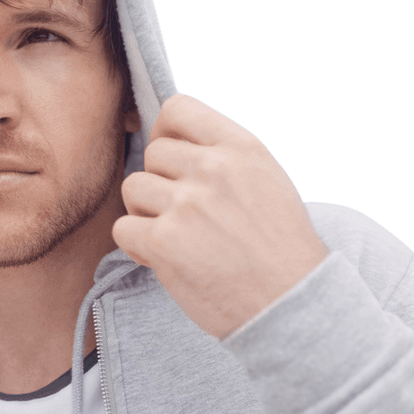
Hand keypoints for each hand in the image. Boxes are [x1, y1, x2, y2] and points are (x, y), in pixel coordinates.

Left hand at [113, 94, 327, 338]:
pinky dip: (137, 247)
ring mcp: (186, 204)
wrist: (291, 304)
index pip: (178, 109)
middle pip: (152, 154)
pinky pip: (123, 229)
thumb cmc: (280, 250)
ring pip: (132, 189)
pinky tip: (164, 260)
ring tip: (175, 238)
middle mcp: (213, 169)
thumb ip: (225, 159)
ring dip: (145, 214)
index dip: (165, 133)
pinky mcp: (164, 242)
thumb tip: (174, 146)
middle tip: (182, 216)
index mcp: (241, 148)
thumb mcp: (268, 181)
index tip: (172, 161)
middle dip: (159, 183)